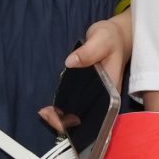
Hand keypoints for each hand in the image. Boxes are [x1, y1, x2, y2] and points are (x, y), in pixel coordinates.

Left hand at [38, 14, 131, 134]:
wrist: (114, 37)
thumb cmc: (110, 39)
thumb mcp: (101, 40)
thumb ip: (88, 52)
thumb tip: (70, 62)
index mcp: (112, 90)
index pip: (98, 112)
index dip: (81, 120)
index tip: (62, 121)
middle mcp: (105, 97)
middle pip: (87, 115)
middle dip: (67, 120)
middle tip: (47, 116)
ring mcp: (95, 94)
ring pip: (80, 110)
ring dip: (63, 114)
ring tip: (45, 114)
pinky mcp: (87, 89)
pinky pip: (75, 100)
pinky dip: (63, 104)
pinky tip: (49, 108)